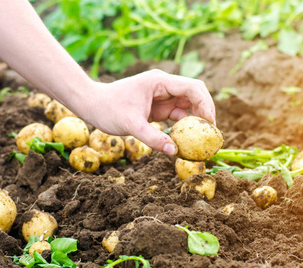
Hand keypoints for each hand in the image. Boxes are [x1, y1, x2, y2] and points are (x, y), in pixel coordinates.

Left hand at [80, 69, 215, 154]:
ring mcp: (162, 96)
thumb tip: (174, 152)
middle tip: (211, 132)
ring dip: (195, 120)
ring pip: (187, 105)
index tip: (210, 123)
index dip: (205, 104)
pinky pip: (177, 115)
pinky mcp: (158, 107)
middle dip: (205, 111)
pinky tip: (187, 139)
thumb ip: (153, 138)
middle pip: (194, 94)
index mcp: (160, 81)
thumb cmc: (108, 109)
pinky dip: (183, 126)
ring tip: (202, 138)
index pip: (192, 88)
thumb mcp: (131, 125)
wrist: (92, 104)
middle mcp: (164, 86)